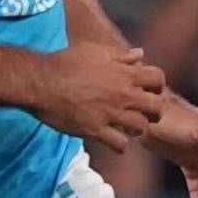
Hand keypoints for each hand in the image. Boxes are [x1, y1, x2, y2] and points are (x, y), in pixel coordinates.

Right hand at [29, 35, 167, 148]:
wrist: (39, 81)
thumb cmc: (65, 62)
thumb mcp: (95, 52)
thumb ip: (121, 55)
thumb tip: (140, 54)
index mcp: (124, 74)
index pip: (158, 79)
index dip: (156, 85)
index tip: (148, 89)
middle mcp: (123, 94)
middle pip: (156, 107)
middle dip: (153, 111)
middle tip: (142, 112)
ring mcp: (110, 114)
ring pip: (141, 128)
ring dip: (136, 128)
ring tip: (127, 127)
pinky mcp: (96, 130)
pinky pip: (120, 145)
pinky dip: (119, 146)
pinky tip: (112, 141)